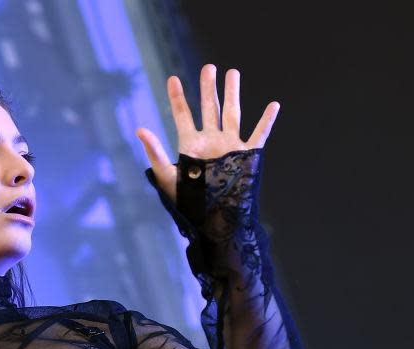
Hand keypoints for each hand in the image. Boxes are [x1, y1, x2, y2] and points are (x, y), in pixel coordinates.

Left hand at [135, 63, 279, 204]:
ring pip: (232, 113)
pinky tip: (274, 105)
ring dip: (232, 93)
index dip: (177, 97)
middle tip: (209, 67)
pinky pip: (259, 135)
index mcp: (191, 144)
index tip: (173, 79)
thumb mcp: (166, 175)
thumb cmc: (186, 201)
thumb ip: (154, 152)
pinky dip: (267, 121)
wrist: (212, 217)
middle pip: (209, 108)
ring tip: (233, 72)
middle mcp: (211, 141)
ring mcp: (229, 146)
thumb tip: (139, 129)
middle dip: (208, 87)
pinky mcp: (246, 155)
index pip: (183, 115)